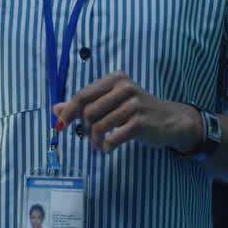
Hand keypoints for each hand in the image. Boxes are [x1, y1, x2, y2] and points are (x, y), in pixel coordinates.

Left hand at [52, 72, 200, 153]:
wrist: (171, 120)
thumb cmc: (137, 111)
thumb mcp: (112, 103)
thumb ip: (85, 105)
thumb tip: (55, 109)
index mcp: (115, 79)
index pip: (83, 95)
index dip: (68, 111)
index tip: (61, 125)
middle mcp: (124, 87)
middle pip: (89, 111)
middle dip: (84, 128)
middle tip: (88, 137)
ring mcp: (133, 104)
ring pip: (99, 125)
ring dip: (95, 140)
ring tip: (99, 145)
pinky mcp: (140, 122)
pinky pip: (113, 137)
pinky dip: (107, 146)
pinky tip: (109, 148)